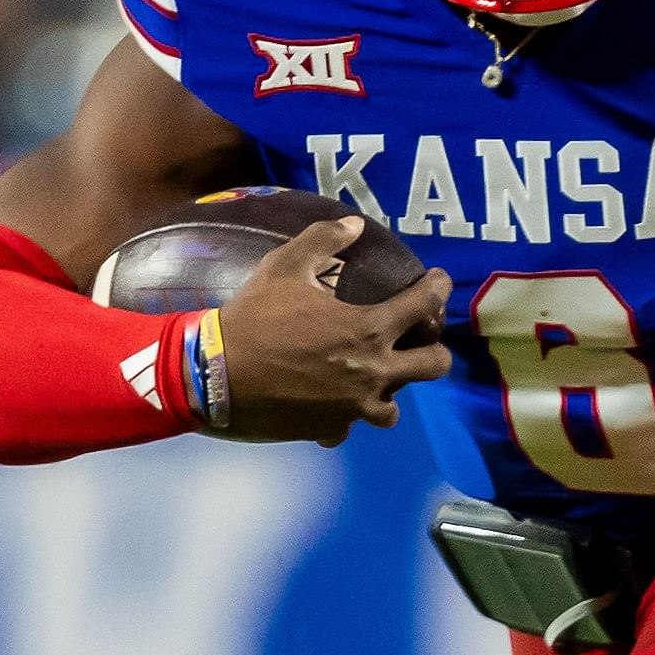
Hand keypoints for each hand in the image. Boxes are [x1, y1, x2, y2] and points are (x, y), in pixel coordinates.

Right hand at [216, 218, 453, 443]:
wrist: (216, 375)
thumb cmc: (255, 318)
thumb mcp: (285, 266)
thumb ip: (323, 240)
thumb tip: (355, 225)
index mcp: (370, 329)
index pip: (425, 305)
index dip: (438, 288)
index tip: (438, 282)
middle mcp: (373, 372)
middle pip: (434, 367)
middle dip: (434, 350)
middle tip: (418, 340)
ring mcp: (354, 407)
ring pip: (395, 409)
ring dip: (390, 391)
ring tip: (375, 378)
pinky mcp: (330, 429)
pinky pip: (350, 427)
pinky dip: (345, 416)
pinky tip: (333, 405)